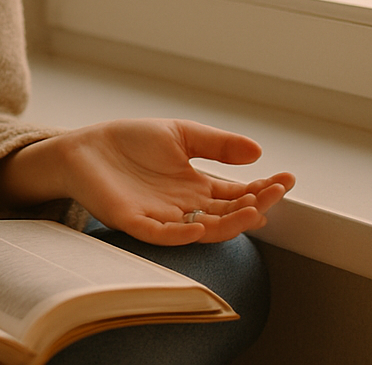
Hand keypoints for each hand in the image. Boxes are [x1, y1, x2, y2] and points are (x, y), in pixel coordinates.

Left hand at [0, 119, 293, 245]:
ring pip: (204, 229)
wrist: (84, 148)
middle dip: (256, 204)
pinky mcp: (135, 223)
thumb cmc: (130, 142)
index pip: (237, 193)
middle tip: (278, 191)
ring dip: (231, 223)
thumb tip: (258, 151)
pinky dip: (183, 235)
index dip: (262, 188)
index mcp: (196, 187)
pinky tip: (201, 227)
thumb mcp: (179, 135)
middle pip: (228, 213)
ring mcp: (162, 218)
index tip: (286, 177)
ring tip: (256, 209)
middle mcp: (185, 208)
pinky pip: (163, 236)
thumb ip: (215, 144)